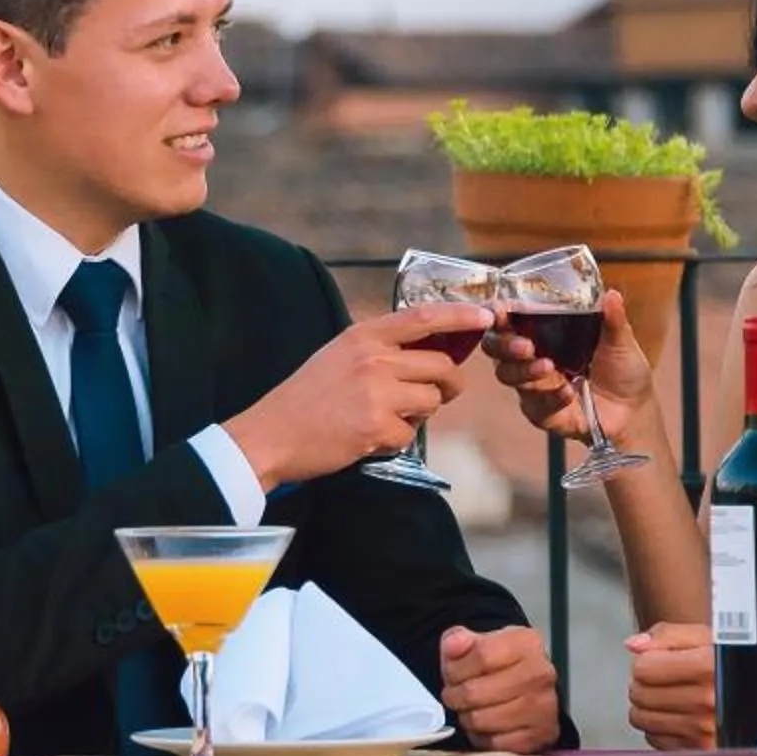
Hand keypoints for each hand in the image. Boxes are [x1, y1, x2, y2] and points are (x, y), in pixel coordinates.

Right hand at [225, 304, 493, 489]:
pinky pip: (410, 433)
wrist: (270, 434)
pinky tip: (370, 437)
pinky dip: (396, 439)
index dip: (460, 316)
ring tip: (387, 416)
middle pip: (441, 366)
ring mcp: (375, 392)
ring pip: (432, 399)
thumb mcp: (340, 355)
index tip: (486, 316)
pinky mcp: (375, 426)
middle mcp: (373, 358)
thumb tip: (430, 352)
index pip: (423, 317)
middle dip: (448, 385)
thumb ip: (380, 349)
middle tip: (436, 394)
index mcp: (364, 335)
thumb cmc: (306, 396)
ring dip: (420, 413)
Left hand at [439, 625, 560, 753]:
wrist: (528, 686)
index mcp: (526, 643)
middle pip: (475, 692)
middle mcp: (541, 673)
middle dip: (455, 696)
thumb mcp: (478, 642)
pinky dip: (482, 737)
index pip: (480, 655)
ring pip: (481, 720)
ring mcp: (544, 707)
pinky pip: (493, 743)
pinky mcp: (540, 735)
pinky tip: (484, 725)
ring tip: (469, 709)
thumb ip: (459, 640)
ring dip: (466, 717)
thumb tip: (453, 644)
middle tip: (454, 695)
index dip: (455, 668)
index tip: (450, 673)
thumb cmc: (499, 664)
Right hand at [485, 288, 657, 448]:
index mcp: (544, 332)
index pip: (509, 319)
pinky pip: (534, 406)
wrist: (633, 410)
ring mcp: (533, 386)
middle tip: (525, 345)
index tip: (501, 309)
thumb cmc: (621, 370)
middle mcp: (531, 357)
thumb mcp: (620, 342)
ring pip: (509, 376)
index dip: (498, 314)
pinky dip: (550, 398)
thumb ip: (613, 320)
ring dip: (525, 371)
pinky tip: (567, 393)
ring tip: (548, 366)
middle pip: (496, 348)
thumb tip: (612, 294)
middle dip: (505, 345)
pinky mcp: (541, 413)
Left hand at [625, 621, 715, 750]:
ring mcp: (704, 731)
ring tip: (671, 696)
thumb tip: (632, 646)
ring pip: (641, 719)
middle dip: (644, 683)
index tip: (661, 659)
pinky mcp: (699, 751)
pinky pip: (653, 739)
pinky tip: (679, 716)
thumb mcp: (707, 636)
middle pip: (639, 694)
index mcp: (709, 666)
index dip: (647, 659)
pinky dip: (659, 727)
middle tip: (664, 678)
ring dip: (648, 706)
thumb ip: (666, 634)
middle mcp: (708, 701)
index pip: (643, 667)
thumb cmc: (733, 662)